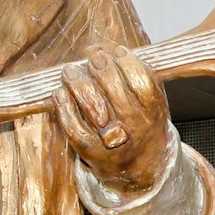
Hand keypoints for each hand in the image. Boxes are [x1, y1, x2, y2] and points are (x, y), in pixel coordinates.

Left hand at [54, 45, 169, 196]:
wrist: (141, 168)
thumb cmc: (143, 123)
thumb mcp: (152, 101)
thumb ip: (137, 74)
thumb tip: (106, 47)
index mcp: (154, 112)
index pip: (141, 81)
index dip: (125, 61)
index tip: (113, 50)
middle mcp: (136, 128)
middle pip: (116, 91)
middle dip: (100, 68)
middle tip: (91, 57)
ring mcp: (113, 142)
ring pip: (92, 108)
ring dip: (77, 83)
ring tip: (70, 71)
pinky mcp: (92, 153)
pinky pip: (74, 128)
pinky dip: (64, 108)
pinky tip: (60, 93)